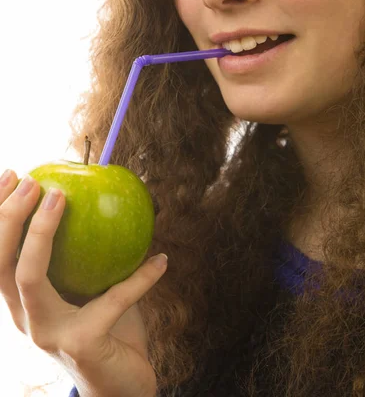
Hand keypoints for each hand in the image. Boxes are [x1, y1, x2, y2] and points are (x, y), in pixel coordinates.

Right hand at [0, 170, 166, 396]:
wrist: (120, 390)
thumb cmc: (108, 332)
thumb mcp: (95, 288)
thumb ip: (94, 255)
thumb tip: (112, 203)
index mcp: (26, 303)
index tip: (14, 175)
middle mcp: (27, 319)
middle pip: (0, 264)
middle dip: (9, 218)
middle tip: (32, 182)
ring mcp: (49, 334)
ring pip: (30, 277)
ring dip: (41, 233)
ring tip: (61, 197)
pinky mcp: (82, 344)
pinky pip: (114, 299)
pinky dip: (141, 278)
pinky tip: (162, 261)